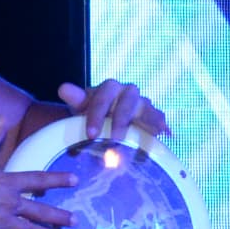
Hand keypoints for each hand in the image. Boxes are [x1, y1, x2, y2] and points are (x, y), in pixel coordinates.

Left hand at [55, 80, 170, 145]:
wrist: (107, 121)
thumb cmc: (93, 114)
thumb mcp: (81, 108)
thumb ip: (75, 99)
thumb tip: (63, 88)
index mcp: (109, 88)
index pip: (103, 97)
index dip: (96, 115)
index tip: (90, 134)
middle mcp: (127, 92)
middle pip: (127, 102)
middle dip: (120, 121)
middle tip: (113, 140)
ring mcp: (142, 102)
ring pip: (146, 108)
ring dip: (144, 122)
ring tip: (147, 134)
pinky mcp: (153, 115)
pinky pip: (159, 118)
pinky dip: (162, 125)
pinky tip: (166, 133)